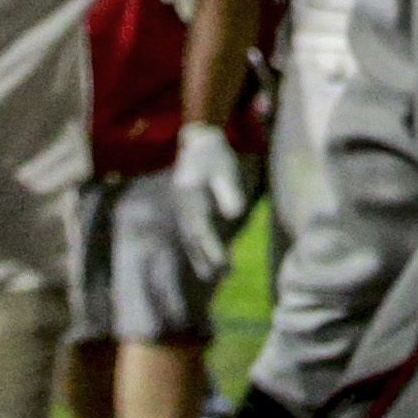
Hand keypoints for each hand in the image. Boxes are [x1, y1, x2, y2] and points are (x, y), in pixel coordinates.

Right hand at [170, 122, 249, 280]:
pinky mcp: (187, 211)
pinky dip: (197, 249)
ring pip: (190, 239)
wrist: (197, 142)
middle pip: (194, 239)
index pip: (202, 229)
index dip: (212, 249)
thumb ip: (228, 191)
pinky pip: (191, 234)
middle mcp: (183, 207)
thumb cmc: (214, 155)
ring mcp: (182, 210)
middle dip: (207, 259)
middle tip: (223, 276)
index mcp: (190, 197)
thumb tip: (234, 216)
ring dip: (201, 258)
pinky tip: (206, 262)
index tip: (224, 264)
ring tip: (214, 276)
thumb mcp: (225, 168)